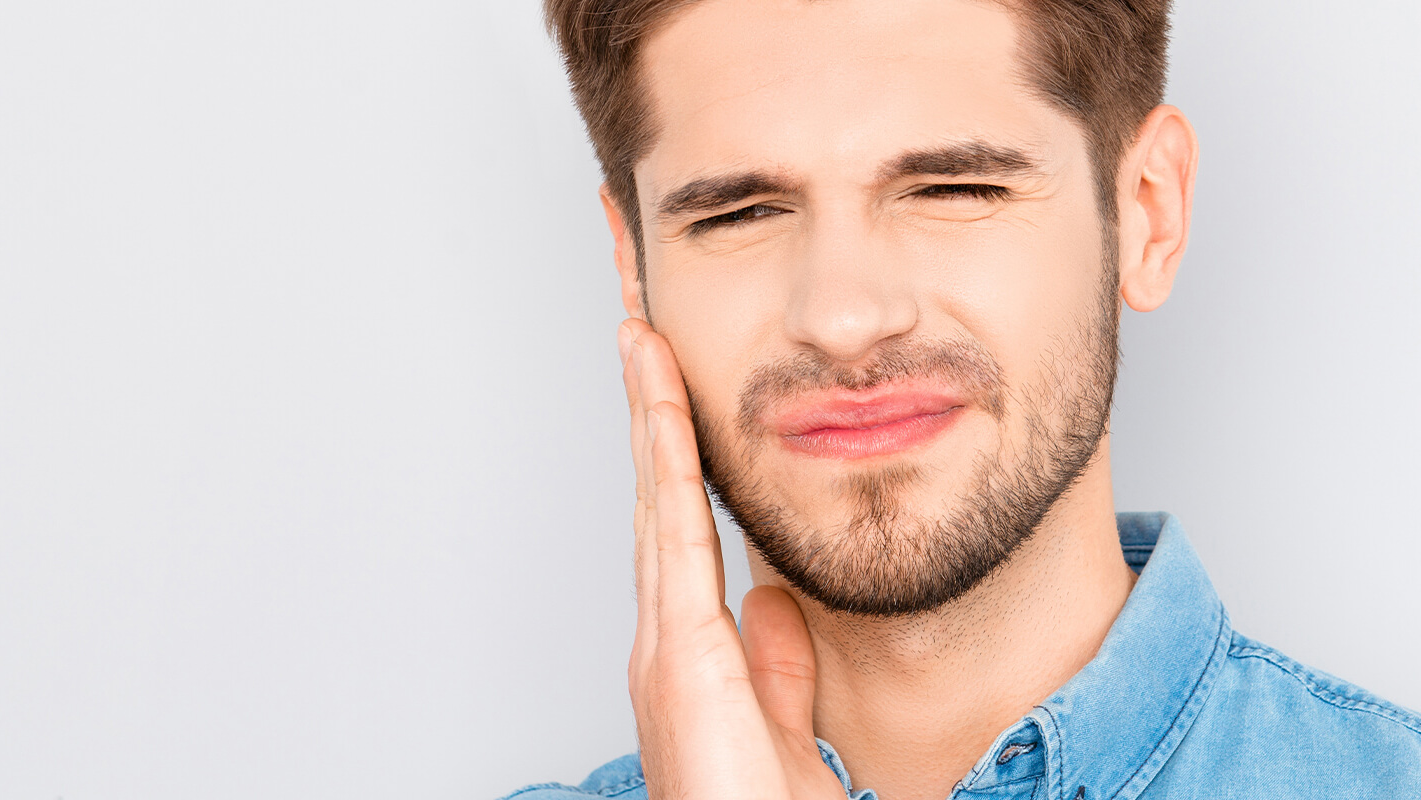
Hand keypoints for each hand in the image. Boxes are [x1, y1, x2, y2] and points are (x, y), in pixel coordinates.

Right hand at [618, 318, 844, 798]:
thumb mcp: (786, 725)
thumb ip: (775, 663)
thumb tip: (772, 600)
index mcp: (688, 647)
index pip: (678, 517)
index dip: (672, 438)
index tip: (666, 365)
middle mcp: (662, 634)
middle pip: (654, 487)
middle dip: (645, 397)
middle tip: (634, 311)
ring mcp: (662, 641)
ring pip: (655, 493)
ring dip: (648, 405)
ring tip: (641, 324)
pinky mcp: (680, 654)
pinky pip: (673, 534)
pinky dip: (666, 459)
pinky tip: (663, 398)